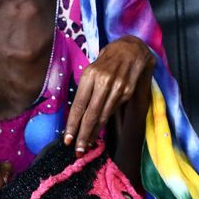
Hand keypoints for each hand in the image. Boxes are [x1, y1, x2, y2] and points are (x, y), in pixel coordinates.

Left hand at [63, 35, 154, 155]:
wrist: (132, 48)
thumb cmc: (107, 59)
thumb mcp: (92, 69)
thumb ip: (86, 89)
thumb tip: (77, 113)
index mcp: (90, 75)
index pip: (79, 104)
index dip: (73, 124)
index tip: (67, 139)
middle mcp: (103, 82)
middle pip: (90, 114)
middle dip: (83, 134)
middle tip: (77, 150)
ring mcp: (117, 88)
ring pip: (103, 115)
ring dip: (94, 133)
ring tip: (86, 145)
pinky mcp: (127, 92)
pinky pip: (113, 111)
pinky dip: (104, 123)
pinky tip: (99, 131)